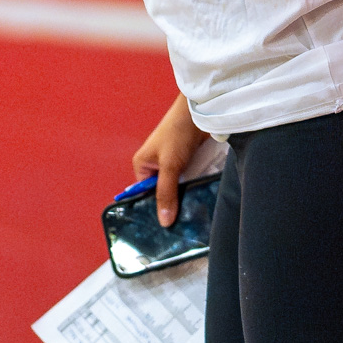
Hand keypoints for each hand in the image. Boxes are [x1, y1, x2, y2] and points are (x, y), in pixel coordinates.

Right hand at [132, 96, 208, 227]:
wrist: (199, 114)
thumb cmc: (178, 134)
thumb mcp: (170, 166)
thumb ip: (166, 193)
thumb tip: (163, 222)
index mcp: (142, 165)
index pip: (145, 194)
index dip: (154, 209)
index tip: (166, 228)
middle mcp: (154, 166)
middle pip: (161, 192)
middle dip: (171, 205)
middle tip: (182, 225)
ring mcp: (171, 165)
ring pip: (176, 188)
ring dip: (183, 197)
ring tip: (192, 217)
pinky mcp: (186, 162)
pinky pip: (187, 181)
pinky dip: (192, 188)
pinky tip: (199, 201)